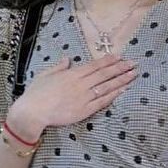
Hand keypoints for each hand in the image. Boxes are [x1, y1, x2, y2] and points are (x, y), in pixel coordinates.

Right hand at [8, 52, 137, 138]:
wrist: (33, 111)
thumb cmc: (36, 93)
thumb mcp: (45, 74)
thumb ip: (59, 67)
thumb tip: (68, 59)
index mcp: (72, 74)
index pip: (94, 65)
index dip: (108, 61)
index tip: (119, 56)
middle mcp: (81, 83)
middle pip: (104, 74)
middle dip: (120, 68)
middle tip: (133, 63)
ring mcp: (84, 97)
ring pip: (107, 86)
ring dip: (121, 80)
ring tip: (133, 75)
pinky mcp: (85, 110)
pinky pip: (102, 101)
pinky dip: (114, 95)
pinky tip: (123, 90)